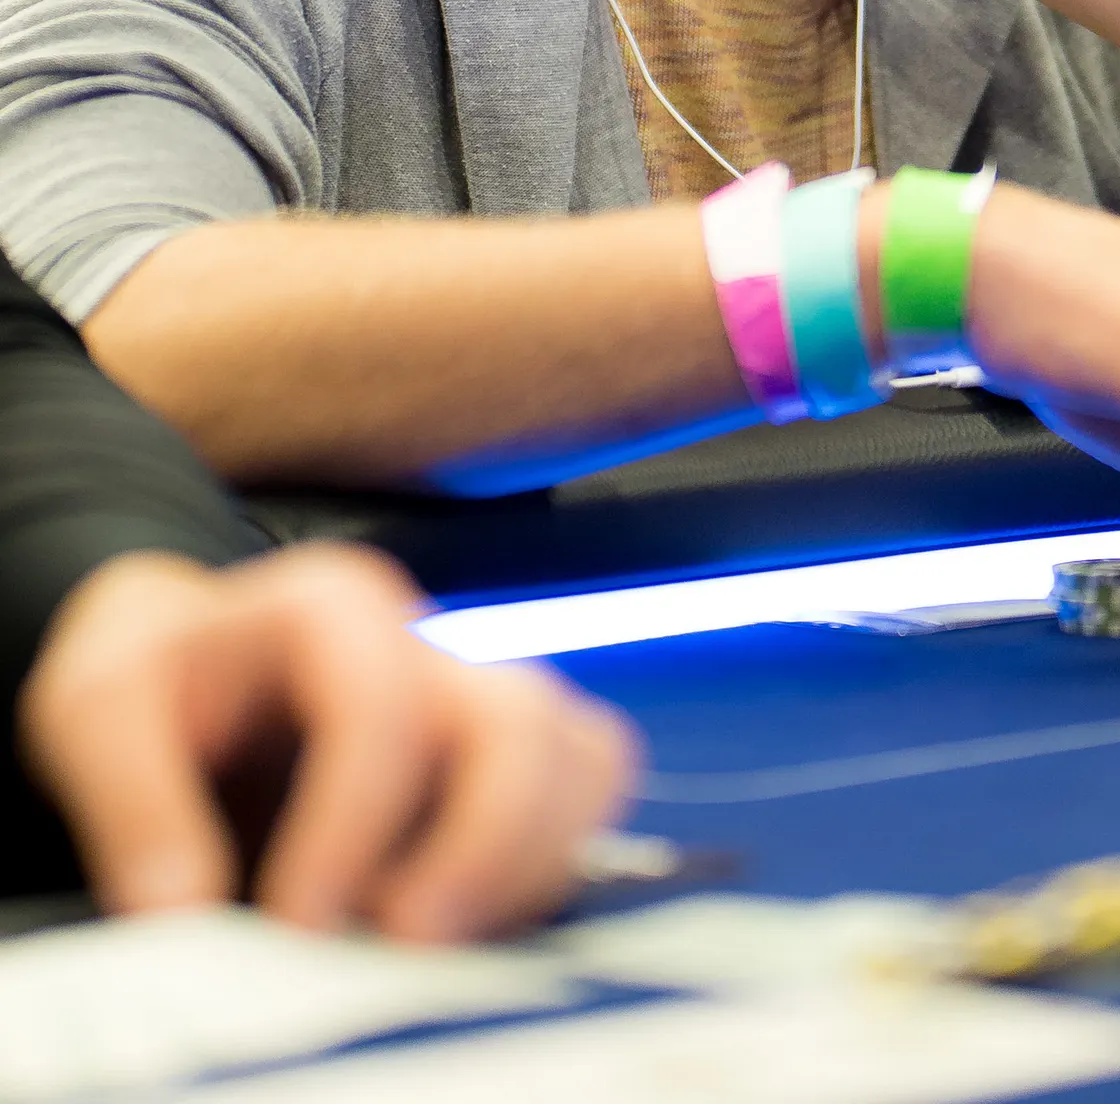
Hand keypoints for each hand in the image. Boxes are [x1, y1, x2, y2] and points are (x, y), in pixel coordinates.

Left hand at [18, 543, 635, 940]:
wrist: (185, 668)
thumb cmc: (152, 686)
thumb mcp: (97, 715)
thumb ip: (135, 805)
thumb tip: (186, 909)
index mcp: (330, 607)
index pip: (381, 705)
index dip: (352, 823)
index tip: (299, 921)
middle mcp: (426, 643)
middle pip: (520, 722)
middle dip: (480, 846)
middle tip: (404, 945)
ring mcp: (479, 695)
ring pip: (583, 756)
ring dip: (527, 864)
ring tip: (434, 944)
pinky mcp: (513, 756)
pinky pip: (590, 794)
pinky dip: (553, 863)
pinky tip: (466, 924)